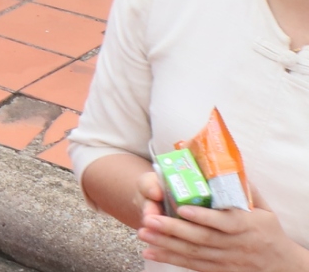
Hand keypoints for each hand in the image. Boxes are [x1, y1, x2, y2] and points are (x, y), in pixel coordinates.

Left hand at [139, 188, 308, 270]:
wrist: (280, 263)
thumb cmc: (269, 230)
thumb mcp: (263, 209)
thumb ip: (245, 188)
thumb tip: (225, 163)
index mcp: (247, 226)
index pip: (224, 222)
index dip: (204, 217)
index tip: (183, 209)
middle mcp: (235, 245)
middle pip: (202, 238)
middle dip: (174, 229)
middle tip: (149, 218)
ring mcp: (226, 260)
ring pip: (193, 253)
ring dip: (166, 244)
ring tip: (144, 233)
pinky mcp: (218, 270)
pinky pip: (192, 265)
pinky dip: (171, 259)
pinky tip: (151, 252)